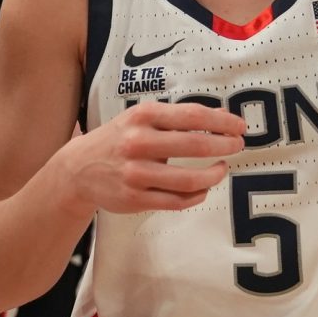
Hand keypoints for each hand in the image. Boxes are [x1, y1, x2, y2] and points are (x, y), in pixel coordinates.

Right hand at [57, 102, 246, 213]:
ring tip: (221, 169)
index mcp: (141, 117)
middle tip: (236, 146)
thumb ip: (178, 118)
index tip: (239, 126)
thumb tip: (221, 115)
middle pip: (195, 146)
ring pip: (190, 180)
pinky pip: (177, 201)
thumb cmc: (118, 141)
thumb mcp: (141, 119)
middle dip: (224, 146)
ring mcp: (136, 173)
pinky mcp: (135, 198)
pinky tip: (202, 188)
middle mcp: (138, 143)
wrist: (78, 170)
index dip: (221, 122)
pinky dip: (197, 195)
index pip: (192, 116)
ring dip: (214, 175)